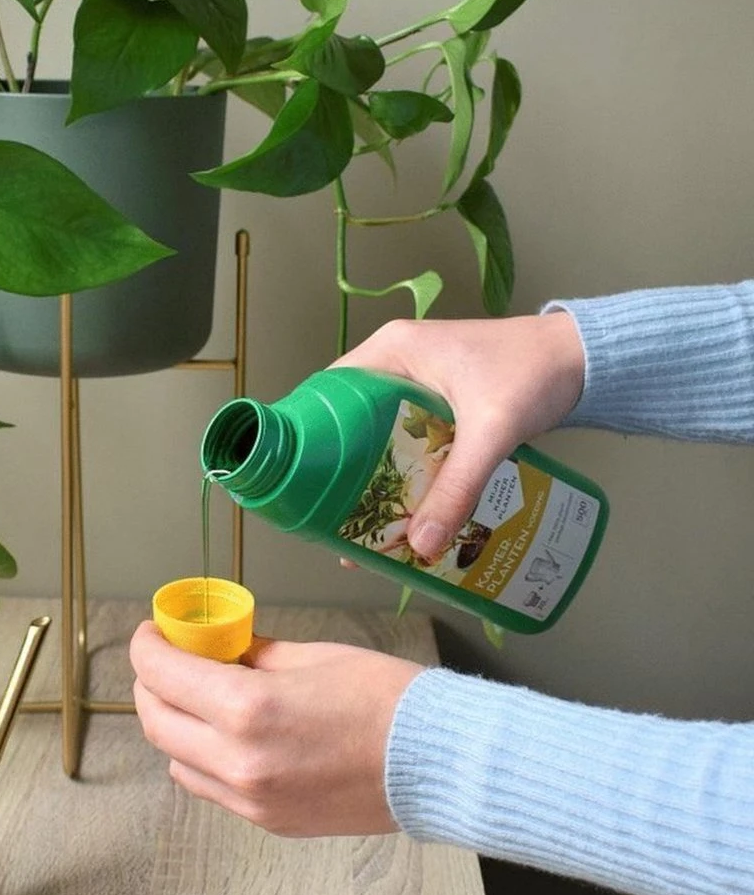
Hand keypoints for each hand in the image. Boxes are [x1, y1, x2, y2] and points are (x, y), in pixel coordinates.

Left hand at [130, 620, 422, 836]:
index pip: (163, 674)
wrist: (435, 761)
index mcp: (246, 708)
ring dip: (173, 723)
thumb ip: (252, 653)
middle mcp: (237, 760)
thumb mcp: (309, 655)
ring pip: (176, 759)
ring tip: (197, 697)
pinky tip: (225, 734)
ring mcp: (251, 799)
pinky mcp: (268, 822)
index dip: (148, 645)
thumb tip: (221, 647)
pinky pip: (209, 787)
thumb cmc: (382, 696)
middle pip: (156, 721)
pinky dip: (201, 757)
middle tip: (167, 659)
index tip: (153, 632)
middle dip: (152, 684)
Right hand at [331, 313, 584, 560]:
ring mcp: (421, 383)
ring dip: (376, 475)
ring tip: (365, 524)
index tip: (304, 481)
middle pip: (352, 420)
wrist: (590, 358)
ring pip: (381, 434)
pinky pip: (410, 440)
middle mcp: (398, 363)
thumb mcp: (491, 431)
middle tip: (333, 517)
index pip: (331, 391)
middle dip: (345, 469)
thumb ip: (459, 486)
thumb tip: (421, 545)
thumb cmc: (535, 374)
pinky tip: (409, 508)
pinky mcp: (443, 403)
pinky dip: (406, 471)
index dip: (313, 435)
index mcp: (393, 350)